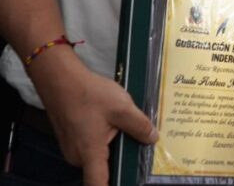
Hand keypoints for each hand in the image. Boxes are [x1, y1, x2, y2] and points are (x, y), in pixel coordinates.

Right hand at [27, 46, 156, 185]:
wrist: (61, 79)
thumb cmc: (89, 94)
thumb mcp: (122, 108)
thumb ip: (140, 126)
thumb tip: (152, 139)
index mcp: (89, 153)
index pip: (98, 184)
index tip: (128, 180)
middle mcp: (77, 157)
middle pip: (104, 167)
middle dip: (122, 157)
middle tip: (140, 141)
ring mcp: (72, 148)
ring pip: (99, 155)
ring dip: (115, 145)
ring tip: (127, 126)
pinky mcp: (71, 139)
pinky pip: (92, 146)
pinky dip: (105, 138)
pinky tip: (114, 121)